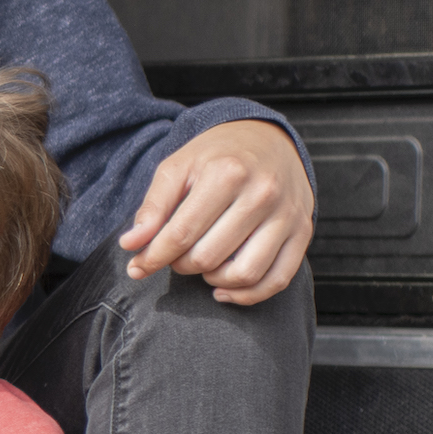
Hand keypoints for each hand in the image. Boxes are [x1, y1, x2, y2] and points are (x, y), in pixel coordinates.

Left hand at [121, 120, 315, 305]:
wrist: (268, 139)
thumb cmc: (217, 156)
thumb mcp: (178, 168)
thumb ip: (152, 207)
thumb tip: (129, 245)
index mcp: (227, 173)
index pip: (181, 234)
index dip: (153, 257)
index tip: (137, 267)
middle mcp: (262, 193)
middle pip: (208, 257)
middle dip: (181, 265)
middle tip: (175, 255)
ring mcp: (287, 214)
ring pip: (243, 274)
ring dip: (211, 280)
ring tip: (200, 265)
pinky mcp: (303, 231)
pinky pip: (277, 280)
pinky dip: (246, 295)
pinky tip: (222, 288)